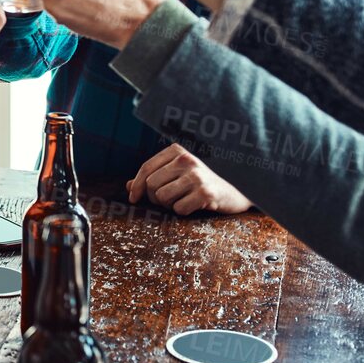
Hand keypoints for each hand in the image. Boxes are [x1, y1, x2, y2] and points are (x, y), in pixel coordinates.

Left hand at [127, 145, 251, 215]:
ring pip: (162, 197)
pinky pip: (178, 209)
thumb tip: (127, 186)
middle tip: (170, 200)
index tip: (133, 198)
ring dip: (169, 205)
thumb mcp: (176, 176)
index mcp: (176, 151)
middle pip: (150, 185)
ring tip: (183, 201)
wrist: (236, 192)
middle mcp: (185, 159)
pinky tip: (195, 206)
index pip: (146, 168)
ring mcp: (196, 175)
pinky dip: (183, 212)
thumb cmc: (201, 184)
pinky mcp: (205, 192)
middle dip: (155, 198)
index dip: (135, 186)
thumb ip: (153, 178)